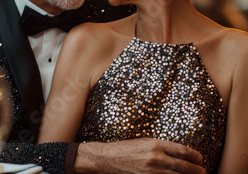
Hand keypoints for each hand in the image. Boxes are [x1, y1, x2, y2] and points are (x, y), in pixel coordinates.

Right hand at [75, 138, 205, 173]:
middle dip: (195, 169)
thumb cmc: (125, 148)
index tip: (200, 157)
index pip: (181, 150)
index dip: (194, 155)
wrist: (108, 158)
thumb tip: (177, 152)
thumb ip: (160, 147)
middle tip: (202, 170)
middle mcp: (155, 157)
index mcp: (155, 144)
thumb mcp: (144, 142)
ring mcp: (152, 170)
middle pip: (182, 165)